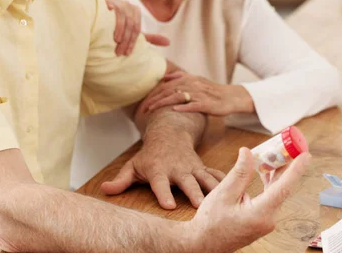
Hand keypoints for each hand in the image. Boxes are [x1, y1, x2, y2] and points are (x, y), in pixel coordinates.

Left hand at [100, 136, 225, 209]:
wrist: (170, 134)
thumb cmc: (150, 155)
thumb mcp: (134, 165)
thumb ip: (121, 180)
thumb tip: (104, 190)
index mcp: (159, 170)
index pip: (160, 184)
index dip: (163, 194)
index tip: (169, 205)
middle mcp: (177, 169)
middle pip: (186, 182)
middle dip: (194, 193)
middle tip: (200, 206)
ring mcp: (192, 168)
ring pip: (205, 178)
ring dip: (213, 189)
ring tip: (222, 201)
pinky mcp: (202, 168)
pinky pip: (215, 174)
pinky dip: (225, 181)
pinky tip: (237, 190)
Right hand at [105, 0, 169, 55]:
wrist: (97, 12)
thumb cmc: (117, 25)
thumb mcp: (133, 32)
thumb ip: (150, 37)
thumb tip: (169, 43)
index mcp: (135, 12)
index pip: (136, 29)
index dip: (132, 42)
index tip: (127, 54)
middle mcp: (128, 5)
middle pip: (130, 24)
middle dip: (126, 40)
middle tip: (120, 53)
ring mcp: (117, 2)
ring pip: (123, 18)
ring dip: (120, 32)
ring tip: (116, 42)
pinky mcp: (106, 0)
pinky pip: (112, 9)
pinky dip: (111, 17)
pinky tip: (108, 26)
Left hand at [141, 71, 254, 115]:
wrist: (232, 97)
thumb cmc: (212, 91)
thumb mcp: (196, 80)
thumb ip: (181, 77)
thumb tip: (165, 77)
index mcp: (188, 79)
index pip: (166, 85)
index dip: (154, 93)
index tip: (143, 102)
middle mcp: (193, 84)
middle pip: (169, 90)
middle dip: (154, 99)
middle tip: (143, 108)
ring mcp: (200, 94)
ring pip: (178, 96)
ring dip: (163, 103)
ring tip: (152, 110)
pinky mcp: (207, 104)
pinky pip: (193, 105)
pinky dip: (184, 107)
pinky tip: (174, 110)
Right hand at [185, 148, 311, 252]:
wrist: (204, 243)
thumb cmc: (211, 223)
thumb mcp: (223, 193)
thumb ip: (240, 172)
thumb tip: (248, 152)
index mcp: (260, 213)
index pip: (283, 187)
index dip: (296, 169)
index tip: (305, 155)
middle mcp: (268, 219)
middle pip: (282, 187)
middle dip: (284, 165)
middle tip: (287, 146)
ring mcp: (266, 221)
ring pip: (276, 192)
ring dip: (275, 173)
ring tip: (274, 153)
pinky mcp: (262, 220)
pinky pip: (270, 197)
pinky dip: (268, 183)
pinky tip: (264, 171)